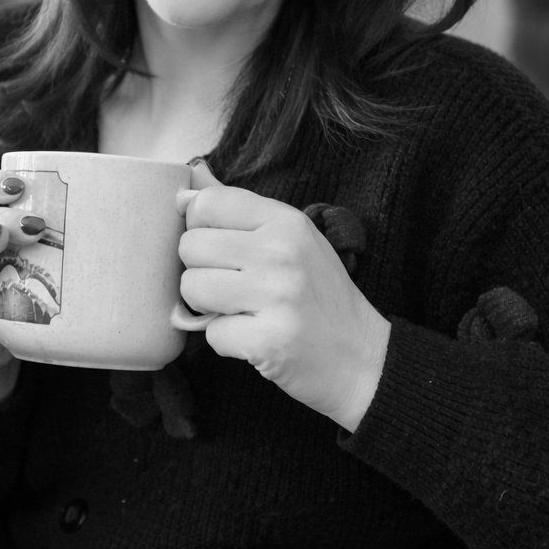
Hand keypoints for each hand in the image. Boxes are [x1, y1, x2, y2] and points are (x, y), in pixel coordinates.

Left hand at [178, 161, 390, 431]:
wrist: (363, 358)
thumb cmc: (319, 294)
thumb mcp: (292, 238)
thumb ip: (240, 211)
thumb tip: (185, 190)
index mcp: (286, 222)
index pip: (208, 203)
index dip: (199, 226)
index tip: (218, 246)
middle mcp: (281, 253)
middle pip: (191, 246)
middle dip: (201, 269)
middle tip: (232, 284)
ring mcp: (276, 297)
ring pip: (192, 287)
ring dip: (206, 306)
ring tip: (239, 309)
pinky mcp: (268, 341)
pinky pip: (210, 333)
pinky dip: (225, 340)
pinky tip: (253, 337)